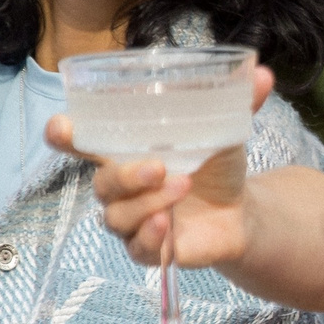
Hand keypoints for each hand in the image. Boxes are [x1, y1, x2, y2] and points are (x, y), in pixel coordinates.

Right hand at [51, 109, 255, 270]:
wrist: (242, 211)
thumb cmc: (215, 164)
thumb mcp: (227, 131)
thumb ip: (240, 103)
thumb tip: (263, 74)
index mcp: (127, 151)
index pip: (81, 143)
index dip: (64, 135)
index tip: (61, 126)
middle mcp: (122, 187)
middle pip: (101, 183)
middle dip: (124, 174)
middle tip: (159, 165)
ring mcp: (132, 220)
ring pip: (117, 216)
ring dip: (147, 202)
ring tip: (182, 187)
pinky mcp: (149, 249)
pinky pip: (136, 248)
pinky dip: (149, 236)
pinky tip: (167, 224)